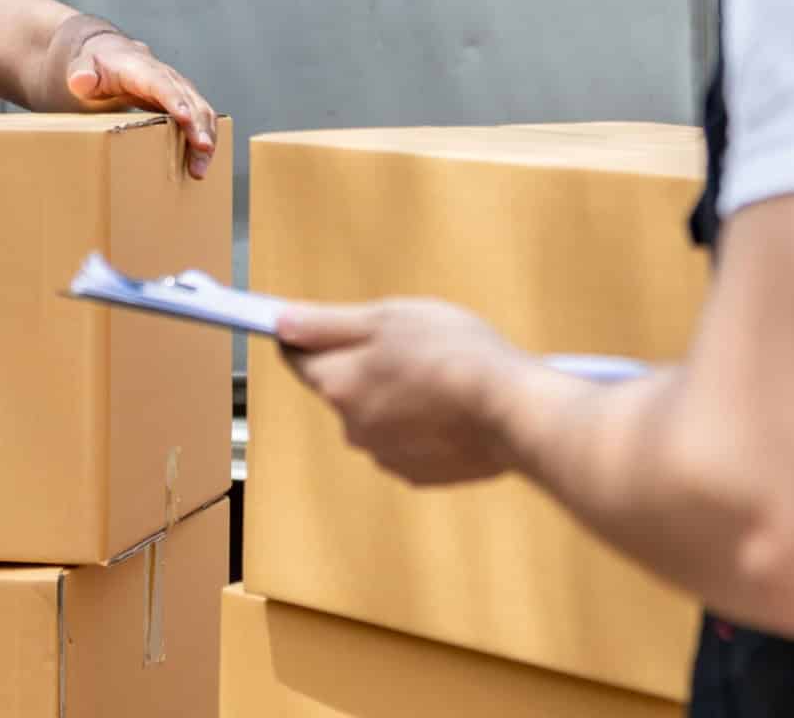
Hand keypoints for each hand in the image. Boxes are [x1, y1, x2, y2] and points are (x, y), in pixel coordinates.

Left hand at [66, 32, 219, 179]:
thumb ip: (80, 73)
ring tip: (200, 170)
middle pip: (190, 100)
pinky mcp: (184, 102)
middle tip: (202, 152)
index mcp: (141, 69)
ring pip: (202, 111)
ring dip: (206, 139)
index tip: (186, 119)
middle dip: (198, 126)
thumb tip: (82, 80)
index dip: (175, 100)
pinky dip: (205, 140)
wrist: (111, 56)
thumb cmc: (97, 66)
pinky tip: (202, 163)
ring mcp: (179, 89)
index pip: (162, 83)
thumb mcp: (82, 68)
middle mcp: (167, 77)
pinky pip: (201, 119)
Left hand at [276, 299, 527, 485]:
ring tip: (441, 378)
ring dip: (396, 397)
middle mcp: (351, 427)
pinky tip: (454, 409)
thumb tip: (279, 323)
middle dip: (365, 366)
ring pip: (377, 415)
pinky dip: (423, 425)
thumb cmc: (453, 352)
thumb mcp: (388, 318)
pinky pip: (408, 441)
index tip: (318, 324)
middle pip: (342, 387)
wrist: (514, 411)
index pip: (299, 358)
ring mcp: (385, 455)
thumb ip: (327, 323)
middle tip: (408, 345)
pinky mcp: (419, 474)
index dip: (307, 336)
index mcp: (337, 384)